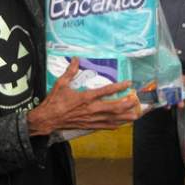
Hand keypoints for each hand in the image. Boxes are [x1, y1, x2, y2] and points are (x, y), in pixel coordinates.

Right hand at [27, 58, 141, 135]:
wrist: (48, 119)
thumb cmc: (54, 101)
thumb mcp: (61, 83)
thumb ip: (70, 71)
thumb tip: (75, 58)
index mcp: (85, 97)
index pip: (106, 91)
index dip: (119, 87)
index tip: (128, 83)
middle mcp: (91, 109)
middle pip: (114, 107)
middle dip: (127, 104)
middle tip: (136, 99)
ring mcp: (91, 119)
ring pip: (112, 119)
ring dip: (125, 117)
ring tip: (135, 114)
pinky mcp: (89, 126)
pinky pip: (105, 126)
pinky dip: (115, 125)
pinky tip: (122, 123)